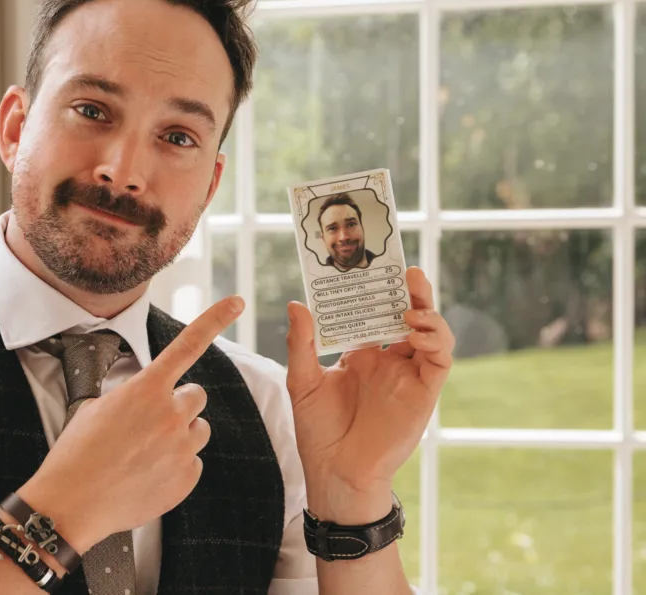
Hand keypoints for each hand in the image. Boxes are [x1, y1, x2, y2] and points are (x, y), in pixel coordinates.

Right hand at [18, 295, 243, 552]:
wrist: (73, 502)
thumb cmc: (77, 454)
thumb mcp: (95, 408)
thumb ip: (128, 396)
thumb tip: (138, 398)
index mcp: (146, 388)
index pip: (188, 344)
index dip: (216, 319)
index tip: (237, 302)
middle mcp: (171, 413)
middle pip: (196, 395)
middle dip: (179, 404)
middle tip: (152, 422)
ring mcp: (182, 446)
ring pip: (199, 430)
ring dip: (180, 435)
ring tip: (146, 453)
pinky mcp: (188, 477)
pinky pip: (194, 463)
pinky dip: (176, 467)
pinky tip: (148, 475)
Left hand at [286, 267, 454, 522]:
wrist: (336, 472)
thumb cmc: (318, 430)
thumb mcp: (303, 381)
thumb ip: (302, 343)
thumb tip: (297, 303)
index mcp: (360, 353)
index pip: (373, 312)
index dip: (375, 290)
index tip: (370, 265)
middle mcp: (388, 360)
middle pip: (406, 315)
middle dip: (409, 291)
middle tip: (404, 269)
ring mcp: (408, 374)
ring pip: (431, 332)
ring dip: (427, 313)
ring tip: (410, 306)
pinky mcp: (424, 392)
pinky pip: (440, 360)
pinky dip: (435, 341)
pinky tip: (414, 334)